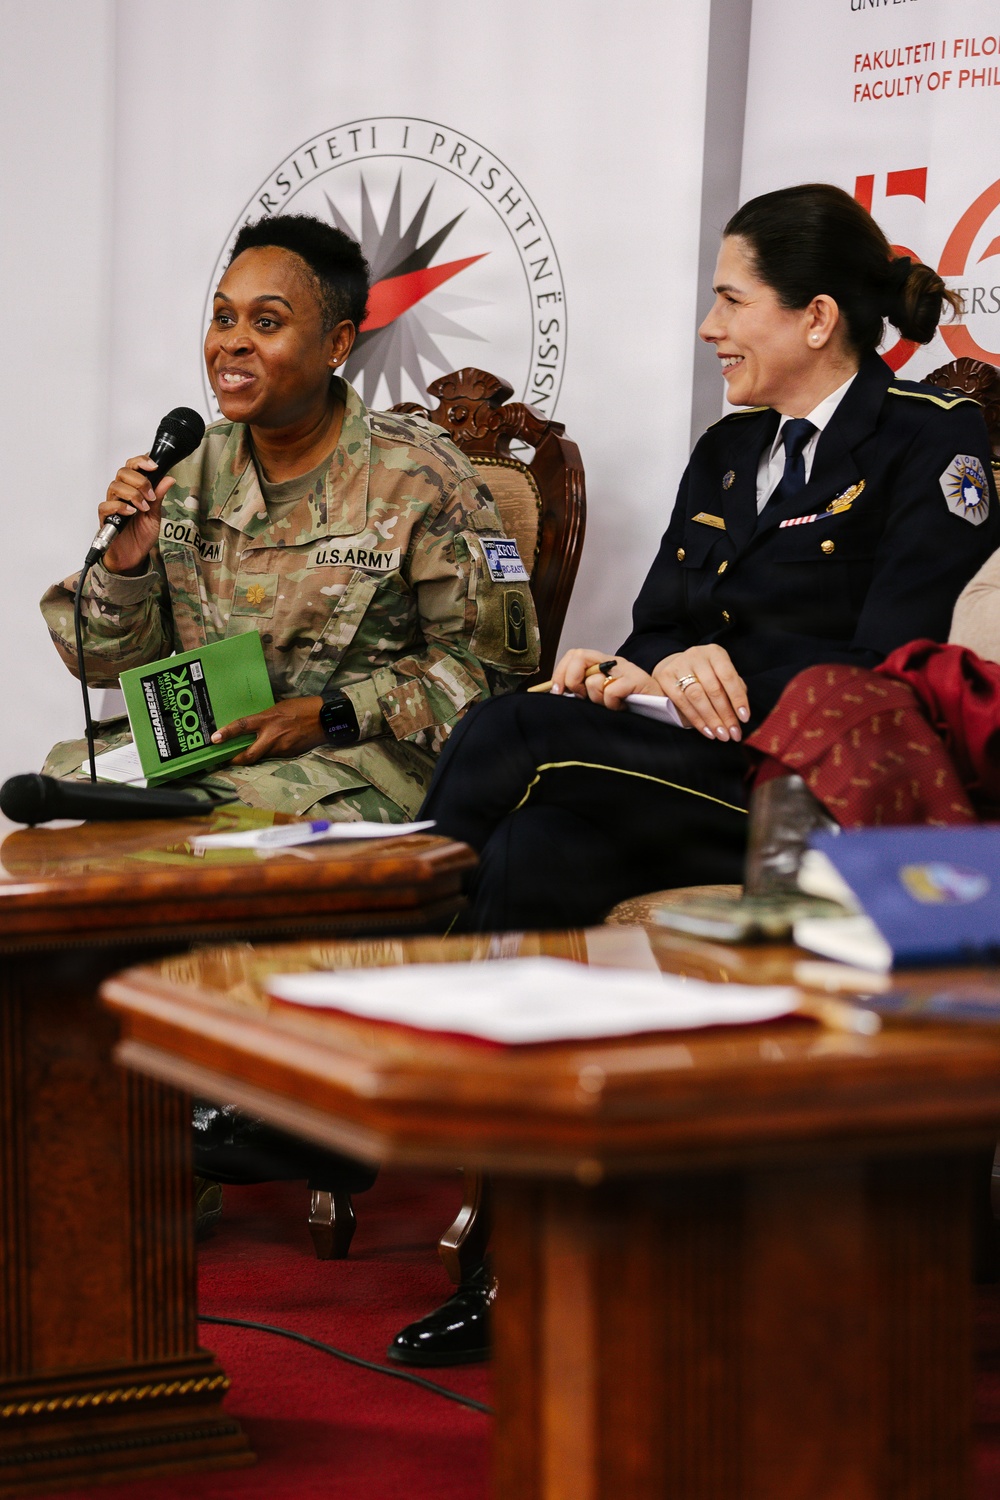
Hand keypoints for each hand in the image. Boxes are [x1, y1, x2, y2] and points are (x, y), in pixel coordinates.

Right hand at [101, 455, 175, 574]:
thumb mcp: (156, 514)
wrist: (134, 555)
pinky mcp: (106, 517)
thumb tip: (169, 478)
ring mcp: (113, 504)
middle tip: (150, 495)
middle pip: (123, 472)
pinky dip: (120, 506)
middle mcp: (121, 493)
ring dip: (132, 494)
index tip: (154, 466)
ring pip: (115, 486)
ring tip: (143, 508)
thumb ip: (159, 496)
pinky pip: (107, 505)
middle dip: (140, 480)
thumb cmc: (142, 534)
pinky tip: (131, 513)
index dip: (141, 461)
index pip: (132, 466)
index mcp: (134, 489)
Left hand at [211, 696, 326, 765]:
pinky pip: (274, 755)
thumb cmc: (303, 708)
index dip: (226, 733)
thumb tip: (253, 725)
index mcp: (268, 719)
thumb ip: (265, 718)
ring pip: (261, 756)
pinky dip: (270, 753)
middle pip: (249, 755)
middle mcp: (272, 736)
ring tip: (250, 751)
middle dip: (235, 759)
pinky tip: (274, 746)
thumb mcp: (279, 707)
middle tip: (227, 759)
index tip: (214, 739)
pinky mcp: (290, 754)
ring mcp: (281, 748)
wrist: (326, 719)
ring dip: (254, 755)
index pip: (242, 726)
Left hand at [550, 648, 656, 705]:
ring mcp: (625, 670)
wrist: (665, 710)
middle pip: (578, 656)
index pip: (574, 655)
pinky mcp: (636, 680)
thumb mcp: (603, 696)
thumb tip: (559, 691)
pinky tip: (622, 708)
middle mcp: (613, 662)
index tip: (557, 691)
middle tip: (580, 696)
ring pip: (593, 680)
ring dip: (597, 699)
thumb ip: (585, 690)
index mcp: (603, 664)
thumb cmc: (633, 705)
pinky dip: (612, 705)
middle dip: (571, 680)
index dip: (560, 672)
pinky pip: (610, 692)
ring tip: (611, 705)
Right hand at [651, 646, 748, 740]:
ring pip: (697, 696)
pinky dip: (696, 719)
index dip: (738, 698)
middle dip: (725, 714)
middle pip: (713, 689)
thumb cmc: (706, 674)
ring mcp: (679, 666)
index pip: (729, 677)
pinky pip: (682, 702)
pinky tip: (707, 730)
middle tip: (733, 733)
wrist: (675, 666)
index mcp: (715, 653)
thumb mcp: (721, 675)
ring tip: (721, 734)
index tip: (744, 718)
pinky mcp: (665, 677)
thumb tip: (741, 714)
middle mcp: (697, 656)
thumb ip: (734, 689)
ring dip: (711, 719)